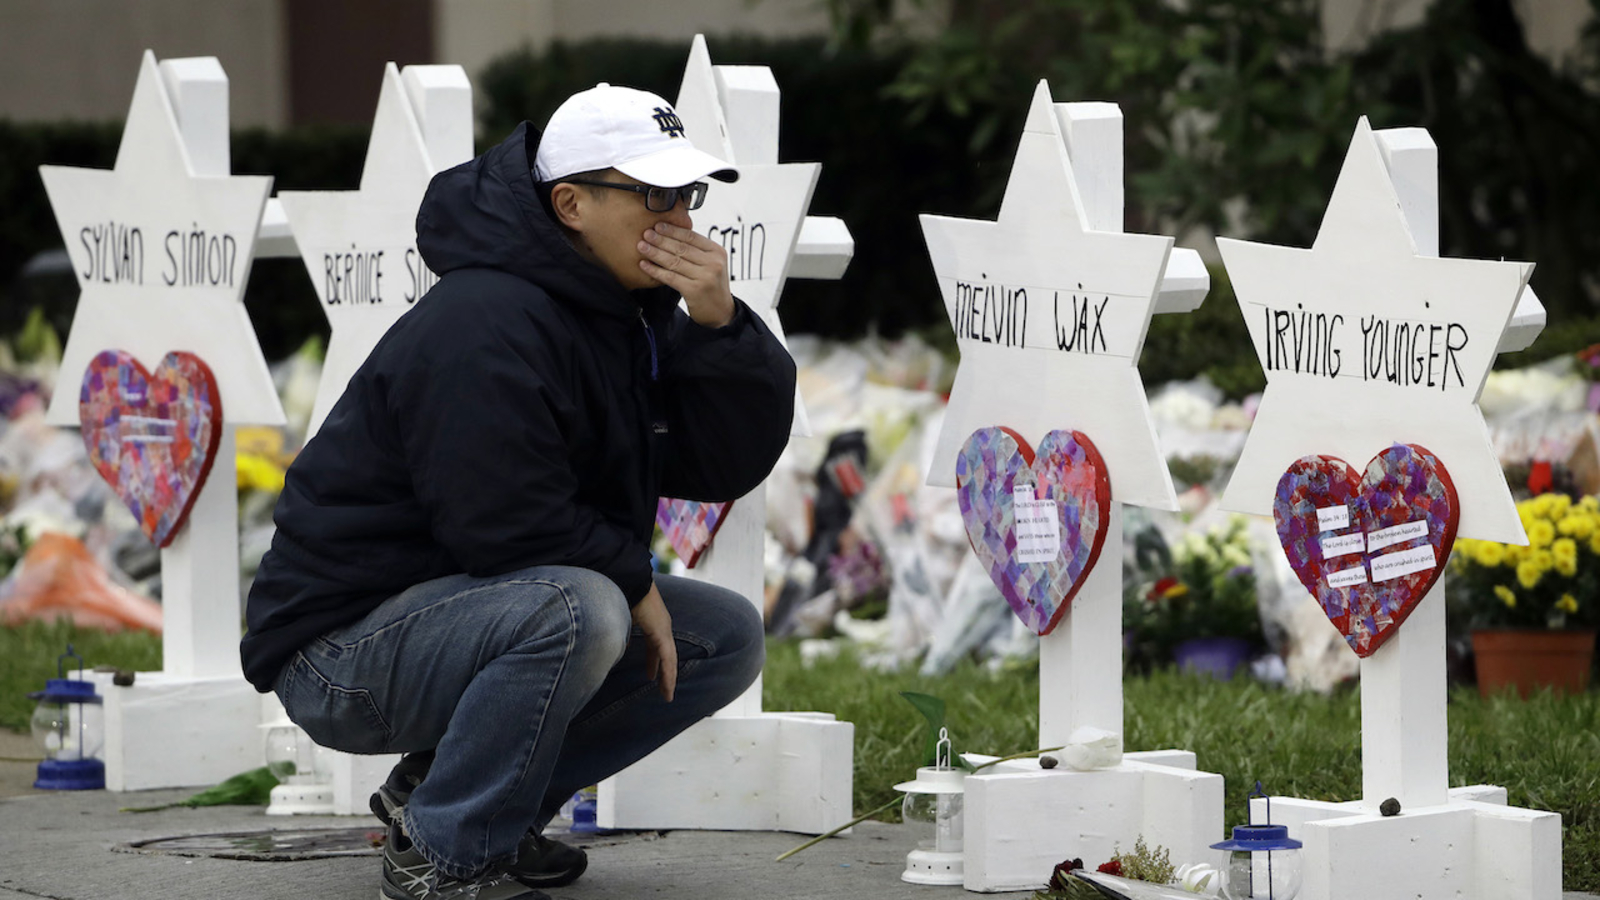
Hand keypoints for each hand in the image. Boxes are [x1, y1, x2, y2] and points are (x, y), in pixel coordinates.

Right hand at [631, 583, 676, 701]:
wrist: (626, 579)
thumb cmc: (620, 594)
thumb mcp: (620, 619)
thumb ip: (620, 635)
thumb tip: (617, 650)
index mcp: (653, 622)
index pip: (656, 647)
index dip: (654, 662)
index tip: (651, 675)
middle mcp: (662, 626)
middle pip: (666, 655)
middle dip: (665, 673)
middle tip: (664, 689)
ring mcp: (664, 628)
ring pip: (669, 659)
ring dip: (668, 677)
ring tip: (667, 693)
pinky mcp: (662, 632)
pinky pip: (667, 657)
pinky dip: (668, 672)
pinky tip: (667, 685)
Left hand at [638, 222, 734, 327]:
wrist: (721, 312)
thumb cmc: (712, 285)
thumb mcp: (712, 263)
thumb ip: (697, 250)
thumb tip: (672, 232)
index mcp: (717, 252)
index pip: (692, 237)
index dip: (673, 230)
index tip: (658, 225)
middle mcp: (713, 263)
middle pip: (681, 248)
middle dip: (661, 240)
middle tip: (646, 233)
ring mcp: (705, 277)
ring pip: (674, 261)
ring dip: (655, 253)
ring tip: (642, 246)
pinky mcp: (694, 290)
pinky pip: (670, 277)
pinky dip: (655, 270)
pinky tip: (644, 265)